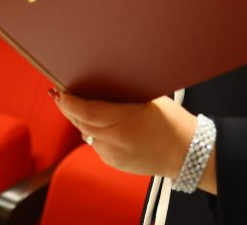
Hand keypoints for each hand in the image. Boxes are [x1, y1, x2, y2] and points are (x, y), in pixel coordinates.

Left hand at [53, 91, 194, 180]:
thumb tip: (103, 83)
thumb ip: (125, 95)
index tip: (59, 91)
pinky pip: (96, 144)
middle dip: (68, 108)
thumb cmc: (173, 123)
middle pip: (80, 123)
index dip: (68, 101)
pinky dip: (92, 132)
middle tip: (59, 94)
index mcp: (123, 123)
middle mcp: (114, 142)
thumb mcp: (150, 100)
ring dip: (79, 120)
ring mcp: (112, 155)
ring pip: (86, 134)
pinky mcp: (113, 163)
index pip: (85, 112)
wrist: (187, 154)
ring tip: (73, 105)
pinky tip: (94, 122)